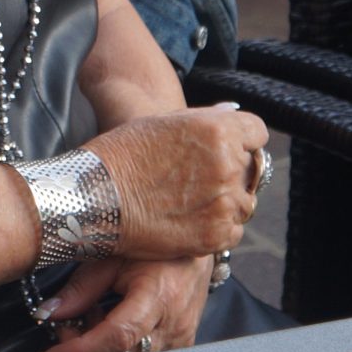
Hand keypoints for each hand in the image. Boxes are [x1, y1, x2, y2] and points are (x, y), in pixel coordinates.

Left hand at [32, 255, 213, 351]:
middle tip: (66, 326)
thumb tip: (49, 314)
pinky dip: (118, 346)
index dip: (81, 350)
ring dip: (101, 347)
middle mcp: (174, 324)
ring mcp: (181, 338)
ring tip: (91, 314)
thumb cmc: (153, 245)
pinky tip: (110, 320)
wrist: (193, 243)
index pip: (118, 336)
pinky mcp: (181, 345)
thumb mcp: (112, 255)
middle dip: (85, 349)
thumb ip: (81, 288)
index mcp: (159, 295)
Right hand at [84, 104, 264, 260]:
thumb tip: (232, 115)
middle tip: (196, 180)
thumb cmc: (122, 154)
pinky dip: (216, 228)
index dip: (241, 140)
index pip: (256, 133)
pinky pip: (233, 231)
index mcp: (219, 130)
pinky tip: (187, 220)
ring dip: (225, 202)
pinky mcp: (217, 236)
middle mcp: (228, 165)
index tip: (226, 149)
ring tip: (188, 202)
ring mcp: (225, 203)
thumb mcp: (163, 123)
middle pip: (250, 169)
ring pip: (244, 202)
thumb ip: (205, 122)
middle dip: (230, 172)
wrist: (94, 197)